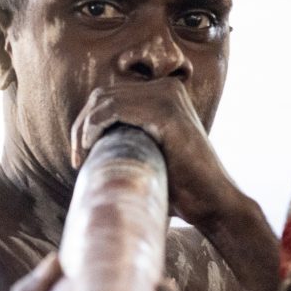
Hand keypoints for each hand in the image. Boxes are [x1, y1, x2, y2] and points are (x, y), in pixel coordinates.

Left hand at [69, 81, 257, 236]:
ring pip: (104, 101)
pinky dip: (94, 127)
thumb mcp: (149, 155)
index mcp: (164, 93)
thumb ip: (127, 140)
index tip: (80, 155)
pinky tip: (89, 148)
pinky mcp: (166, 112)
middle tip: (77, 158)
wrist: (213, 203)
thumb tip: (89, 148)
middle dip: (82, 125)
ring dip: (84, 129)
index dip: (88, 123)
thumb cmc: (180, 188)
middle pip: (103, 95)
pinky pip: (115, 110)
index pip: (110, 96)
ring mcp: (168, 96)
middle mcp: (167, 88)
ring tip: (80, 157)